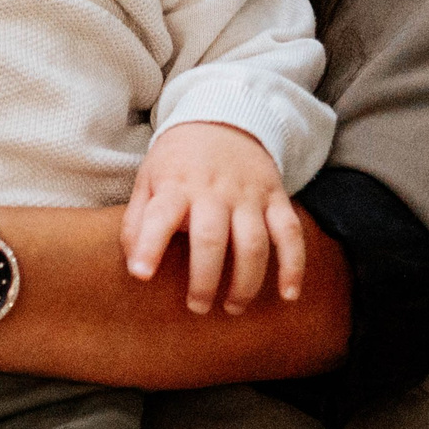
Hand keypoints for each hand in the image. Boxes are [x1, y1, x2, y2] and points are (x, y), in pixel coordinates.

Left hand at [121, 121, 305, 314]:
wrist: (222, 121)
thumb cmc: (178, 163)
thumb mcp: (148, 180)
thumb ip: (137, 221)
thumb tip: (134, 266)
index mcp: (175, 185)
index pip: (159, 216)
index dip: (149, 246)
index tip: (141, 274)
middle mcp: (213, 191)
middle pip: (211, 239)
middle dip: (204, 280)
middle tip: (197, 307)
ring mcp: (248, 195)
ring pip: (253, 244)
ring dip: (246, 282)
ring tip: (233, 307)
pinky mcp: (276, 198)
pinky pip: (290, 234)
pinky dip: (293, 266)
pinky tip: (288, 294)